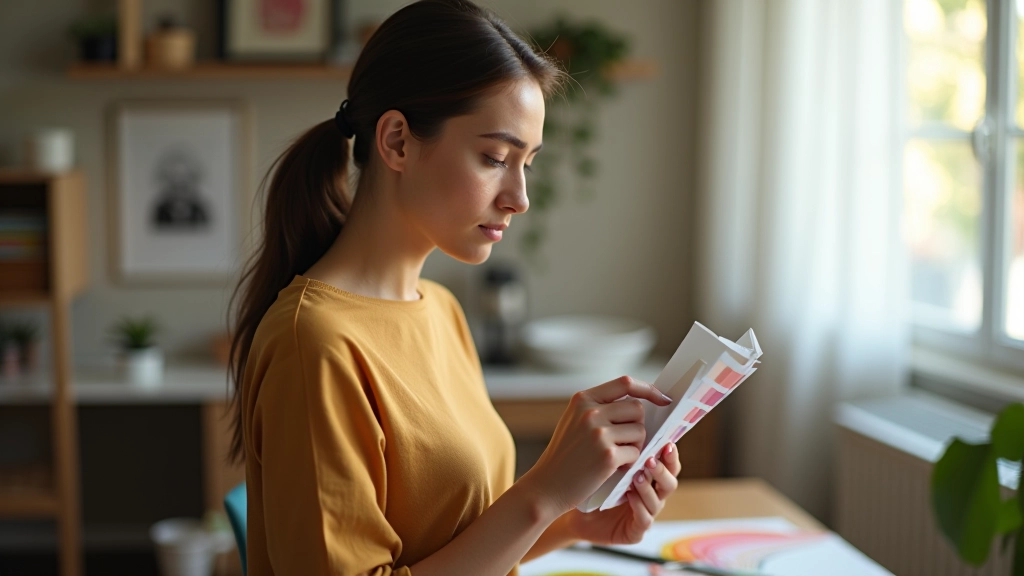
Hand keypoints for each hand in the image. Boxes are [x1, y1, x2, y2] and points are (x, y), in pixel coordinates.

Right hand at [520, 376, 671, 515]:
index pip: (625, 383)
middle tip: (624, 442)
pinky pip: (636, 453)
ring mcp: (599, 433)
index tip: (663, 399)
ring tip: (616, 456)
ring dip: (635, 446)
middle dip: (637, 426)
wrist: (547, 486)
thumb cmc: (565, 456)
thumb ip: (600, 408)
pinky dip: (630, 463)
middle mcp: (591, 411)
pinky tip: (613, 469)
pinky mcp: (608, 456)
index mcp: (583, 399)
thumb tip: (639, 404)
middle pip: (637, 409)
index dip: (648, 389)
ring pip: (640, 432)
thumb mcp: (574, 421)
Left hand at [565, 441, 681, 545]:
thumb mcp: (604, 457)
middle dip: (663, 469)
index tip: (666, 441)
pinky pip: (644, 519)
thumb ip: (620, 440)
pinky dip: (639, 507)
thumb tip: (627, 413)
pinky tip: (630, 496)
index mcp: (648, 474)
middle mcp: (652, 492)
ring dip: (649, 487)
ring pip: (659, 500)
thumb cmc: (590, 478)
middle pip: (671, 480)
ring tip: (637, 476)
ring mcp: (646, 512)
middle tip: (651, 458)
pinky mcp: (635, 530)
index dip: (670, 453)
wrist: (571, 507)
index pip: (668, 461)